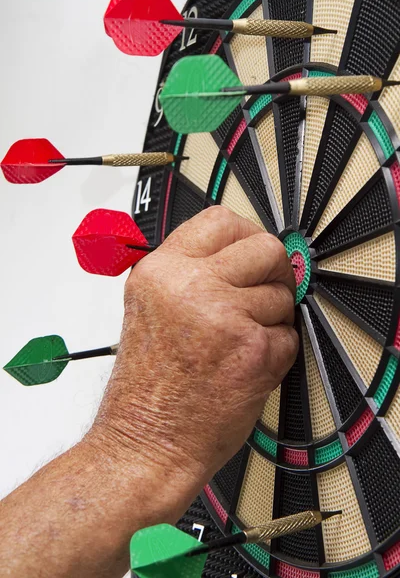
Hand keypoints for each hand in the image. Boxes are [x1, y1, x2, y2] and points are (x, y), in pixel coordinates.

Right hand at [91, 207, 297, 504]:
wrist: (146, 442)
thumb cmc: (146, 389)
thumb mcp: (149, 308)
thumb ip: (190, 273)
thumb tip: (239, 254)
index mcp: (161, 272)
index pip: (222, 220)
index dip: (247, 234)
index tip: (253, 251)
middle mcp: (191, 286)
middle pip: (265, 247)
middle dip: (274, 271)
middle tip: (264, 292)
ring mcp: (225, 316)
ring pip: (283, 294)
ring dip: (272, 318)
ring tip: (240, 342)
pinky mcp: (255, 350)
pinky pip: (290, 335)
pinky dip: (277, 351)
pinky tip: (246, 365)